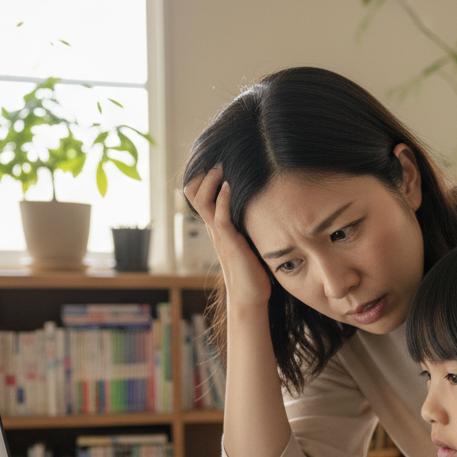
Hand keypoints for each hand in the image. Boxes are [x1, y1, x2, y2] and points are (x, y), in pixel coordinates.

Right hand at [184, 167, 270, 307]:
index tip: (219, 159)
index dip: (203, 174)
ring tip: (222, 167)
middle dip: (204, 171)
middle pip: (192, 191)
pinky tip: (230, 187)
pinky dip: (222, 199)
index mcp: (216, 225)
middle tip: (220, 158)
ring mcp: (219, 234)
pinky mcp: (229, 242)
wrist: (250, 297)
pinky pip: (218, 216)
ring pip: (201, 200)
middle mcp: (213, 227)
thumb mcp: (249, 238)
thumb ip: (248, 221)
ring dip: (211, 180)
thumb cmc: (253, 269)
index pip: (198, 192)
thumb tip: (263, 202)